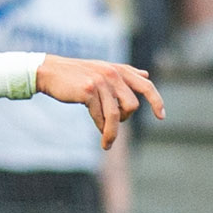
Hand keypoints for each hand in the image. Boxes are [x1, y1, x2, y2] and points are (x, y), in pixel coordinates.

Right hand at [35, 55, 161, 149]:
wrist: (50, 71)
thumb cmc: (78, 74)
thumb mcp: (103, 69)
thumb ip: (125, 73)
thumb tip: (146, 75)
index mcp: (119, 70)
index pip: (146, 86)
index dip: (156, 101)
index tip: (161, 117)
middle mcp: (113, 74)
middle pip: (131, 106)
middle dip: (124, 119)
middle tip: (113, 124)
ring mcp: (101, 82)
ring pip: (116, 115)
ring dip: (112, 132)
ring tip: (107, 143)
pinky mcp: (88, 91)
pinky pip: (100, 116)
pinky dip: (100, 127)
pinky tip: (99, 131)